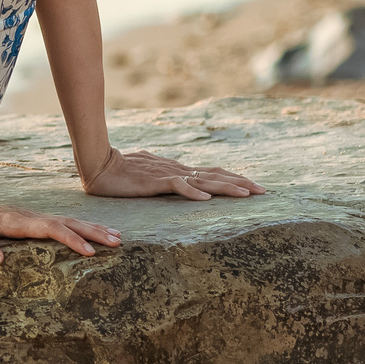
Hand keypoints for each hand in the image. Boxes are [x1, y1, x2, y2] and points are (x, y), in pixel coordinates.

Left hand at [0, 194, 121, 266]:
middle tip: (116, 242)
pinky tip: (100, 233)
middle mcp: (32, 217)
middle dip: (92, 232)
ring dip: (94, 229)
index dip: (69, 238)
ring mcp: (37, 217)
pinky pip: (66, 224)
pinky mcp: (39, 221)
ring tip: (117, 238)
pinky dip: (85, 228)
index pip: (48, 229)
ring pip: (70, 221)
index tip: (88, 250)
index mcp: (16, 222)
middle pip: (67, 223)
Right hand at [79, 146, 264, 199]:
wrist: (100, 165)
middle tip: (264, 191)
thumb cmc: (122, 169)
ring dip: (226, 187)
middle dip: (241, 183)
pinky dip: (192, 192)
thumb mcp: (150, 174)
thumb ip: (166, 176)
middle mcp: (179, 170)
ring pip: (203, 180)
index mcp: (179, 170)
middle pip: (216, 176)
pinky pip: (177, 186)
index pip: (213, 174)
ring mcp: (168, 174)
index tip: (254, 187)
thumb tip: (178, 179)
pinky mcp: (155, 181)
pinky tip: (205, 199)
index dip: (234, 179)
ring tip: (246, 194)